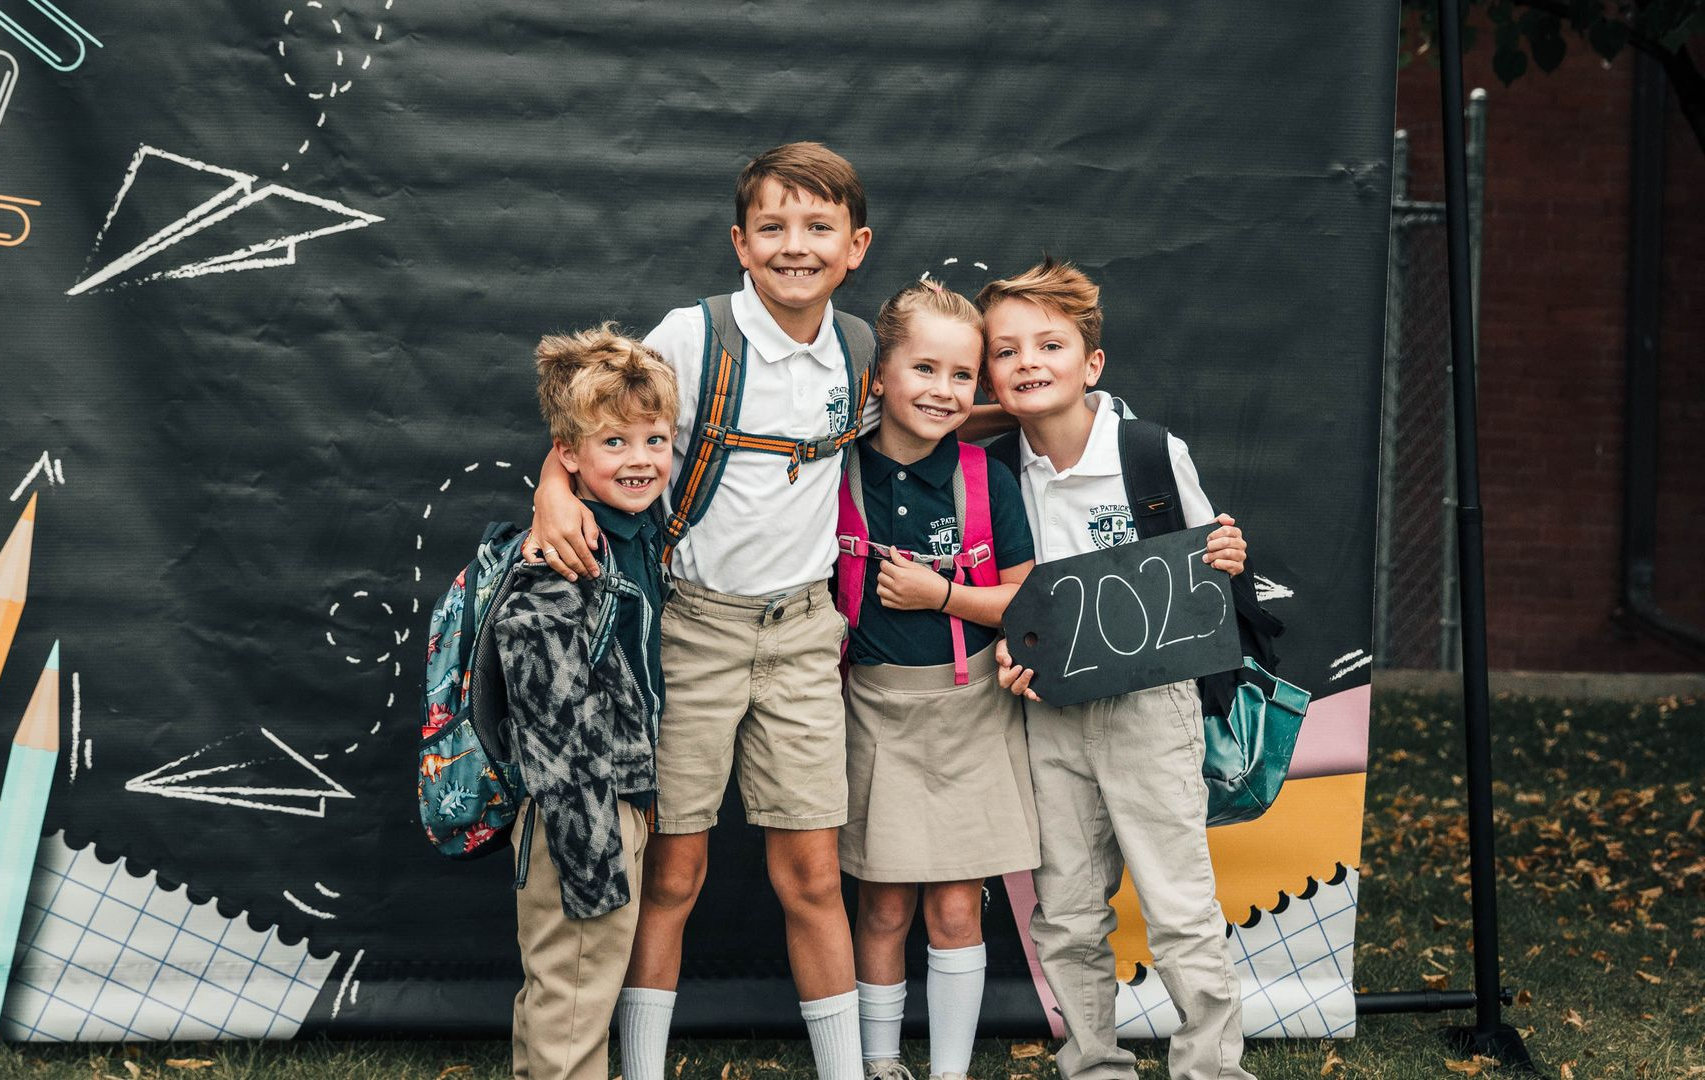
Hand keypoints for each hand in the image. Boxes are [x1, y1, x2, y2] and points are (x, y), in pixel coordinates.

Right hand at [523, 461, 601, 579]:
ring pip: (553, 561)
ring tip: (573, 577)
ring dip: (564, 572)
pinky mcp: (534, 538)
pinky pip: (531, 554)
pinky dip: (535, 563)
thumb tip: (593, 548)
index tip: (596, 573)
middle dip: (581, 570)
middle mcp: (556, 536)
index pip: (583, 553)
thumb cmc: (570, 504)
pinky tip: (544, 568)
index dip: (590, 565)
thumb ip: (592, 531)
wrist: (550, 494)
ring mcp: (544, 538)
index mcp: (571, 530)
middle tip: (588, 577)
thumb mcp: (587, 514)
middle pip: (570, 560)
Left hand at [875, 548, 949, 610]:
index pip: (883, 566)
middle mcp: (897, 587)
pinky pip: (884, 601)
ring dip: (882, 584)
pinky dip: (884, 596)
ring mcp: (897, 597)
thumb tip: (891, 550)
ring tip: (890, 581)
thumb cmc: (930, 579)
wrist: (939, 594)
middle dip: (884, 572)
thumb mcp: (915, 566)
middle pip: (880, 577)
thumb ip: (900, 559)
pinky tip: (890, 591)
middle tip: (891, 571)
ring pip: (879, 589)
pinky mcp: (899, 605)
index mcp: (901, 575)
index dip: (885, 562)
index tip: (889, 563)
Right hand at [994, 636, 1039, 701]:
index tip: (1019, 666)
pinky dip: (1037, 695)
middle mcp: (1014, 679)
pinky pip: (1034, 692)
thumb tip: (1006, 663)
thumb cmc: (1010, 645)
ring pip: (1024, 692)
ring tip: (1034, 692)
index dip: (1011, 676)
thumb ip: (1002, 654)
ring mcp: (1024, 682)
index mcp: (1005, 672)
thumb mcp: (1003, 646)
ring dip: (1029, 693)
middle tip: (1029, 671)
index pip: (1005, 680)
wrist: (1022, 640)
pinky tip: (1040, 696)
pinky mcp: (1033, 682)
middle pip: (1015, 689)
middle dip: (1022, 681)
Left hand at [1202, 513, 1245, 576]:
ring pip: (1227, 553)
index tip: (1208, 539)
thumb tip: (1230, 520)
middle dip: (1212, 546)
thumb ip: (1221, 519)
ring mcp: (1241, 556)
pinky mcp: (1239, 567)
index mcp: (1236, 533)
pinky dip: (1219, 564)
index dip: (1214, 534)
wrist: (1211, 558)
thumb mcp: (1214, 528)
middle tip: (1207, 549)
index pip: (1226, 530)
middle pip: (1226, 542)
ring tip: (1207, 557)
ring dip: (1214, 556)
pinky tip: (1214, 564)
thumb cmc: (1213, 543)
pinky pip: (1230, 565)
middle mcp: (1241, 544)